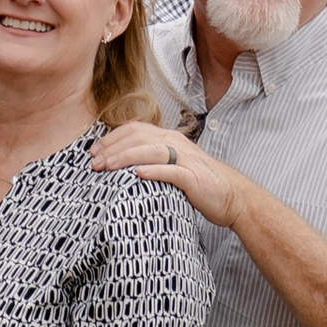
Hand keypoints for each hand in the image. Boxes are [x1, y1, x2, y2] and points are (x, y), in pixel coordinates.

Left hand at [91, 119, 233, 224]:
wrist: (233, 196)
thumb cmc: (199, 183)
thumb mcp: (172, 165)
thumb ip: (152, 159)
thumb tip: (122, 164)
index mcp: (169, 138)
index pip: (134, 129)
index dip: (111, 138)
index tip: (93, 151)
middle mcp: (176, 143)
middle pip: (138, 137)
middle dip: (112, 148)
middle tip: (94, 162)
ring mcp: (186, 159)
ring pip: (151, 150)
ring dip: (126, 157)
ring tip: (107, 166)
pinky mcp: (194, 177)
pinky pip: (172, 171)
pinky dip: (154, 171)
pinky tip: (138, 174)